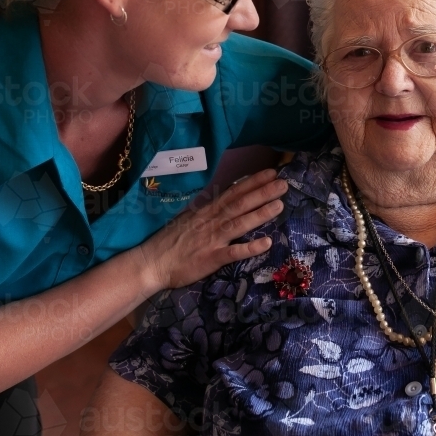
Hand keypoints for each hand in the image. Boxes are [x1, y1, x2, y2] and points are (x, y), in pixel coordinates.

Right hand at [135, 168, 286, 291]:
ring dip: (260, 213)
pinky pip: (234, 252)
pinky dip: (250, 247)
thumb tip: (227, 198)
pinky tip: (267, 243)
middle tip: (284, 183)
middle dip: (262, 192)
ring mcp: (212, 239)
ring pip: (240, 223)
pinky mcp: (212, 258)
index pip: (233, 192)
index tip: (271, 173)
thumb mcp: (190, 218)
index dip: (253, 182)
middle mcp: (211, 221)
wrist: (151, 262)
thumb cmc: (171, 241)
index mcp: (206, 211)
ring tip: (280, 205)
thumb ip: (209, 210)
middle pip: (240, 203)